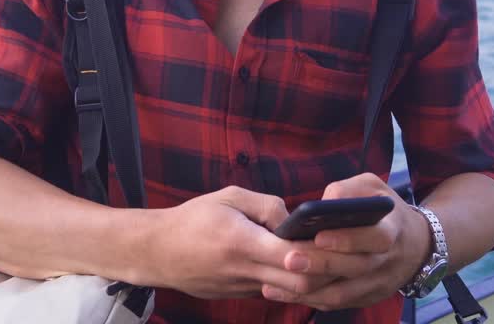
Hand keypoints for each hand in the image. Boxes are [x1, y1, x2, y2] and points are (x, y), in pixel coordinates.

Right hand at [144, 186, 336, 298]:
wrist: (158, 251)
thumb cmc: (193, 219)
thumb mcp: (229, 197)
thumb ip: (267, 205)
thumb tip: (294, 219)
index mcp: (242, 242)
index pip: (292, 255)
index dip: (317, 250)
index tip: (330, 236)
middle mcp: (244, 271)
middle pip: (299, 283)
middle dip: (323, 270)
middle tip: (335, 251)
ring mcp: (242, 288)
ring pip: (289, 292)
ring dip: (308, 278)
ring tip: (318, 257)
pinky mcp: (239, 296)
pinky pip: (273, 291)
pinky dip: (287, 282)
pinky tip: (292, 265)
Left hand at [262, 173, 429, 310]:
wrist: (415, 246)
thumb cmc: (385, 212)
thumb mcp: (373, 188)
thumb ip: (348, 190)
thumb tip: (322, 203)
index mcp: (392, 230)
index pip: (374, 239)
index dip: (348, 239)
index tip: (318, 235)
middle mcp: (386, 262)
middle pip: (353, 269)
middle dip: (319, 265)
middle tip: (287, 259)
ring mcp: (376, 285)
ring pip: (340, 294)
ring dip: (306, 290)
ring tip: (274, 280)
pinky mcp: (364, 299)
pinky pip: (334, 303)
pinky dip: (306, 299)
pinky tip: (279, 291)